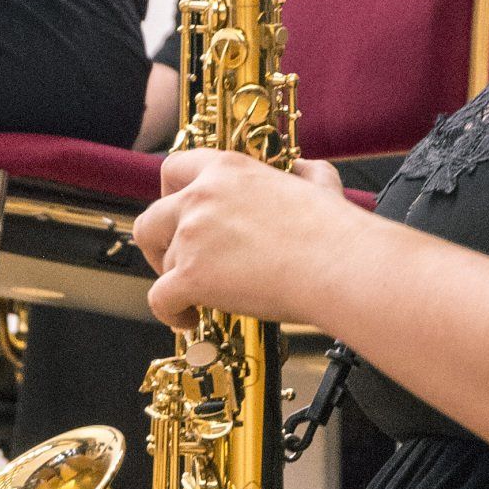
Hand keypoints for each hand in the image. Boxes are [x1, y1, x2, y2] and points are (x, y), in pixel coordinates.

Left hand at [133, 150, 351, 331]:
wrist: (338, 266)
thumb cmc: (335, 232)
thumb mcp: (320, 183)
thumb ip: (305, 172)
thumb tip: (305, 170)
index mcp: (227, 168)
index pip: (173, 169)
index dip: (169, 196)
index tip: (179, 217)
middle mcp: (201, 196)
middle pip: (150, 219)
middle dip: (157, 245)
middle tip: (177, 264)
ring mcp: (192, 235)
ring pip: (162, 264)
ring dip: (177, 282)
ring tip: (202, 299)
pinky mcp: (190, 275)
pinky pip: (159, 299)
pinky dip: (171, 313)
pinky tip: (191, 319)